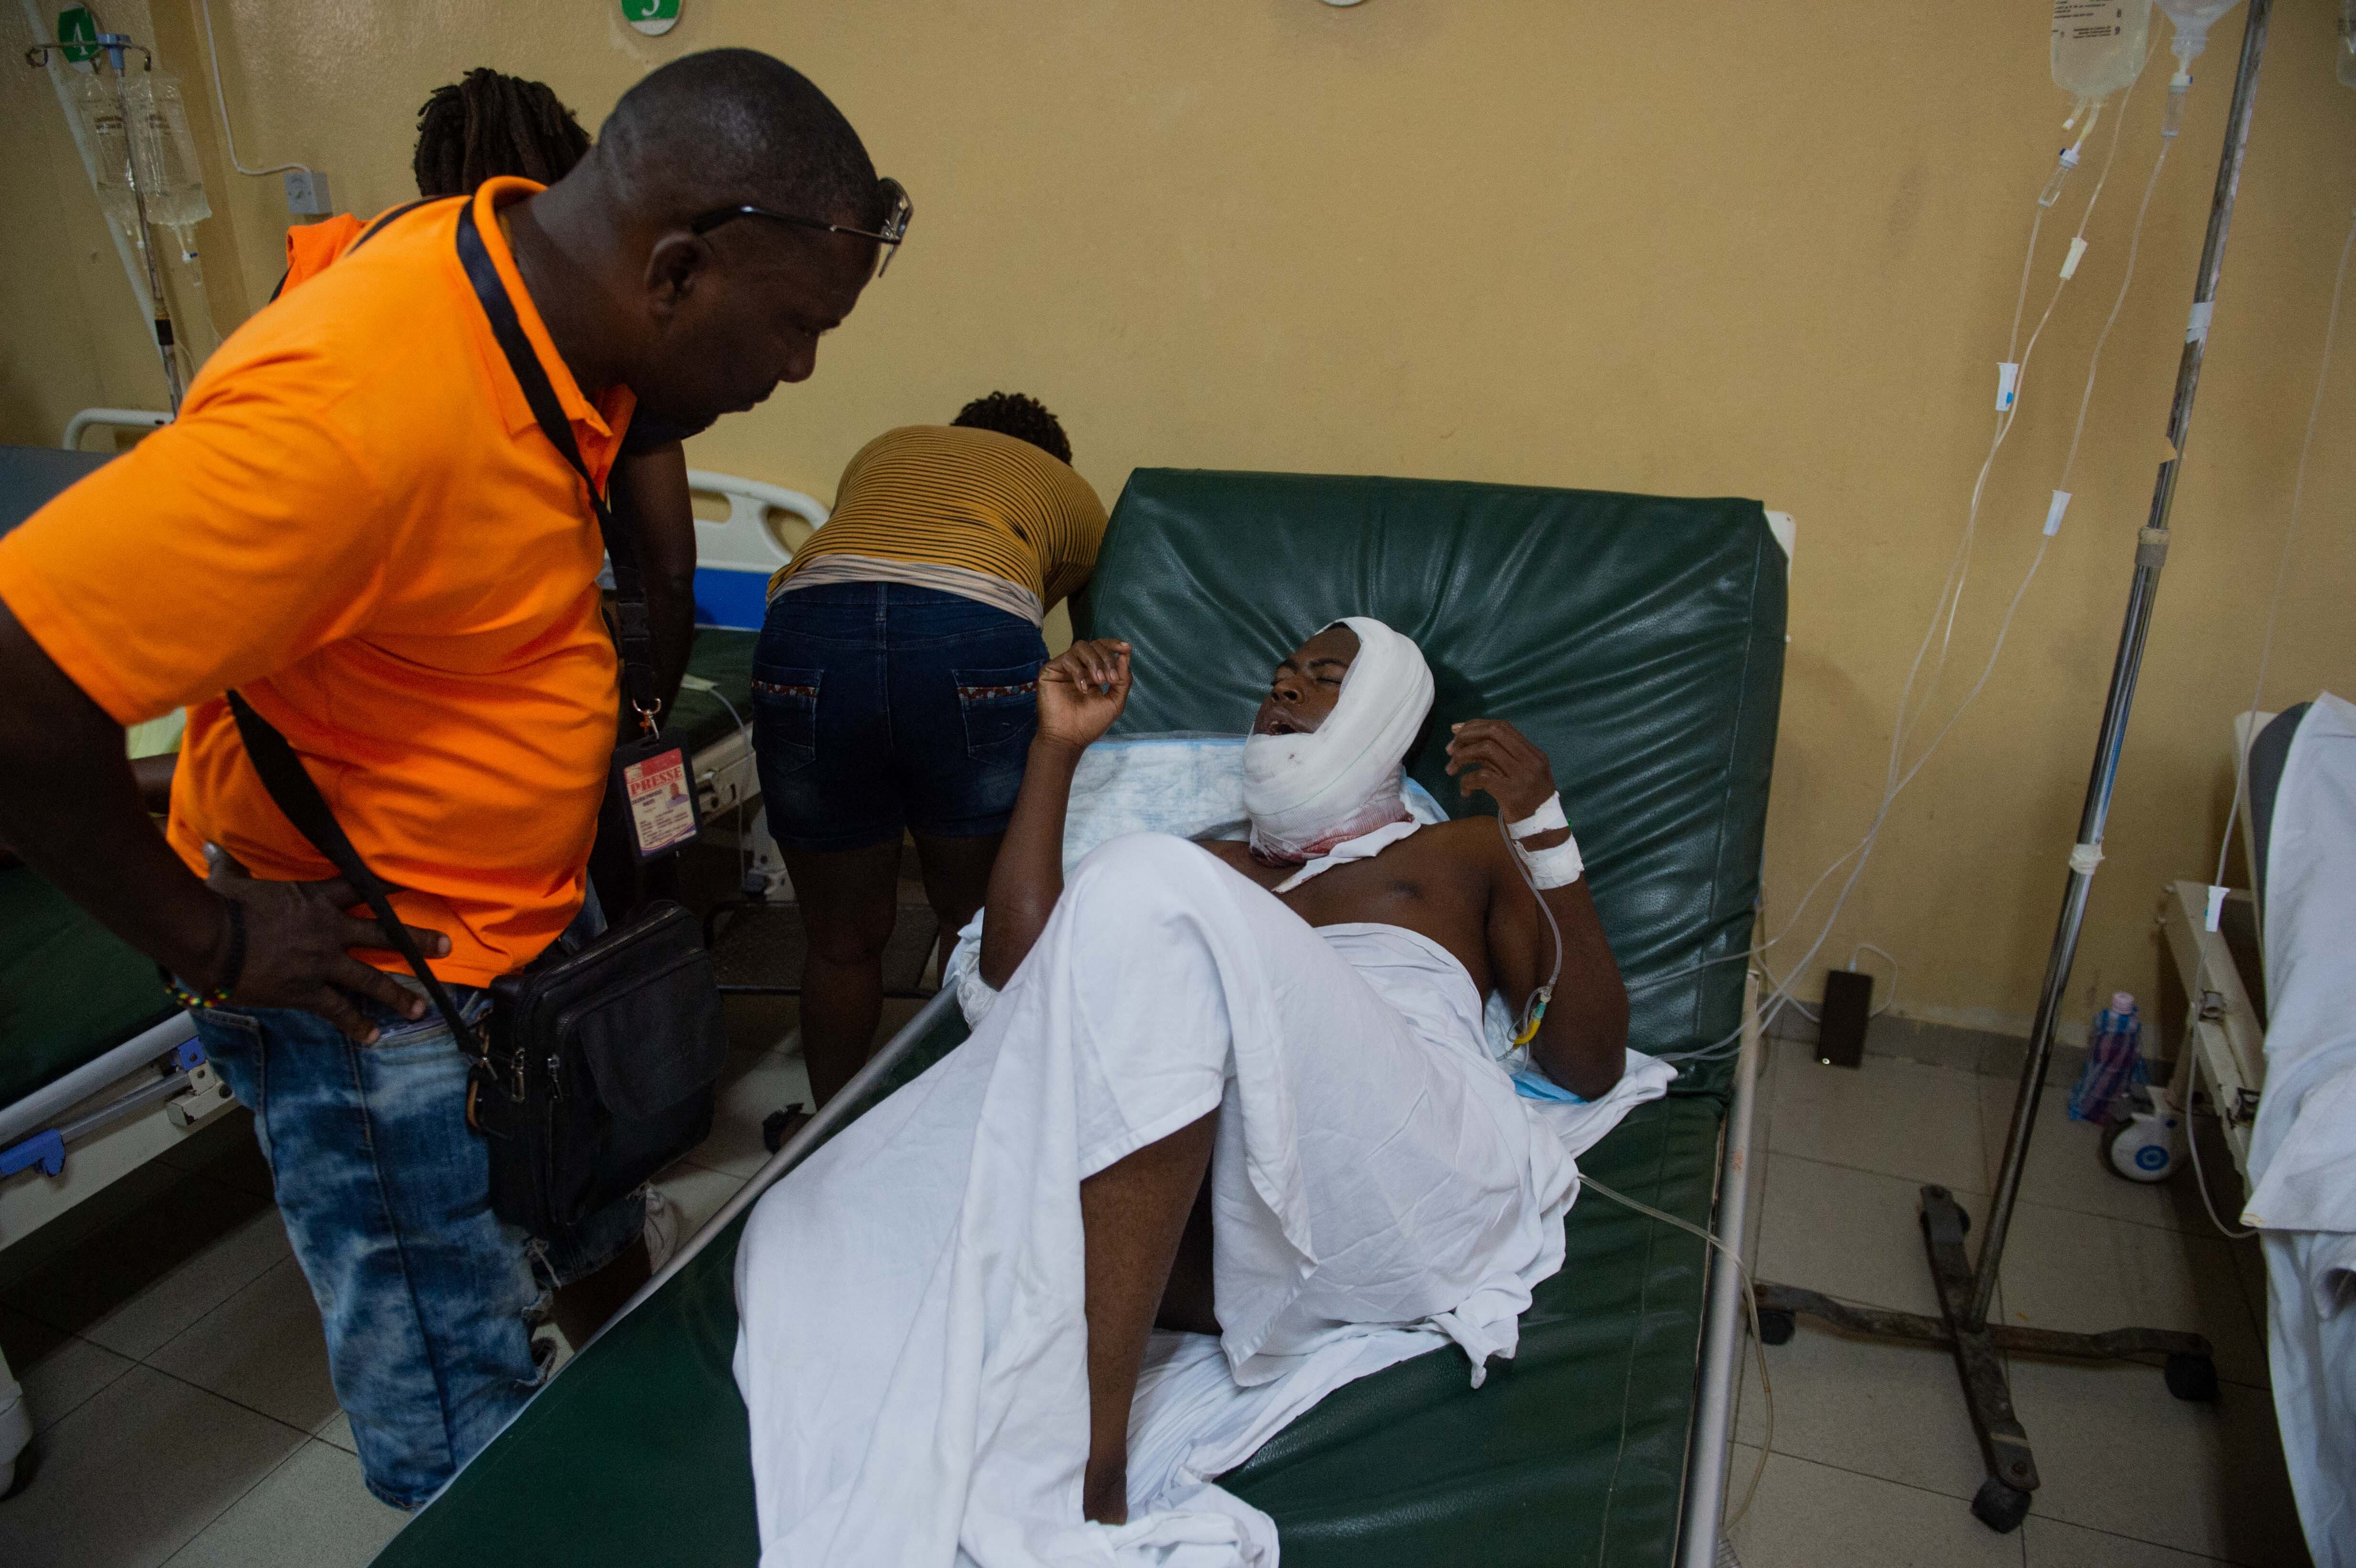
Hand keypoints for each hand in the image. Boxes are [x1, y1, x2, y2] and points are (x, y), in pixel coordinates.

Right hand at [203, 844, 454, 1043]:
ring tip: (421, 1008)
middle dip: (417, 941)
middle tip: (446, 947)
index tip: (419, 883)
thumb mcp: (229, 880)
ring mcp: (322, 962)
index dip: (391, 885)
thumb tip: (209, 849)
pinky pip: (338, 1010)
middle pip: (384, 934)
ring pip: (371, 978)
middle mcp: (330, 929)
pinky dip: (356, 1024)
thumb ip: (229, 865)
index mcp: (315, 898)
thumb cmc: (219, 904)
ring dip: (398, 994)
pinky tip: (373, 1037)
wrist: (210, 938)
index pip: (363, 886)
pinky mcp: (306, 991)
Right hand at [1036, 639, 1131, 751]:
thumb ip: (1123, 680)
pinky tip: (1083, 689)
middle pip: (1095, 645)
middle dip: (1107, 658)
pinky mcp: (1050, 671)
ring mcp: (1065, 668)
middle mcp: (1080, 667)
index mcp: (1094, 673)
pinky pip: (1067, 659)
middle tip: (1110, 679)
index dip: (1114, 644)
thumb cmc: (1090, 724)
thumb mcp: (1115, 702)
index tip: (1126, 648)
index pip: (1103, 649)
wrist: (1069, 738)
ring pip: (1081, 646)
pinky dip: (1078, 671)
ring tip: (1099, 681)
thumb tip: (1125, 655)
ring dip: (1094, 661)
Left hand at [1444, 719, 1558, 824]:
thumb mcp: (1522, 775)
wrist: (1543, 832)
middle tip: (1450, 749)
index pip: (1502, 727)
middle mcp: (1530, 761)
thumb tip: (1468, 742)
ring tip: (1452, 769)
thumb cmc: (1529, 803)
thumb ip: (1502, 759)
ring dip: (1462, 756)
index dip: (1476, 725)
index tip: (1457, 731)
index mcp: (1533, 754)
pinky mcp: (1512, 793)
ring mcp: (1522, 776)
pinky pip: (1481, 776)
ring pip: (1486, 750)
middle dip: (1467, 736)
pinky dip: (1467, 781)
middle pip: (1493, 733)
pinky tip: (1464, 791)